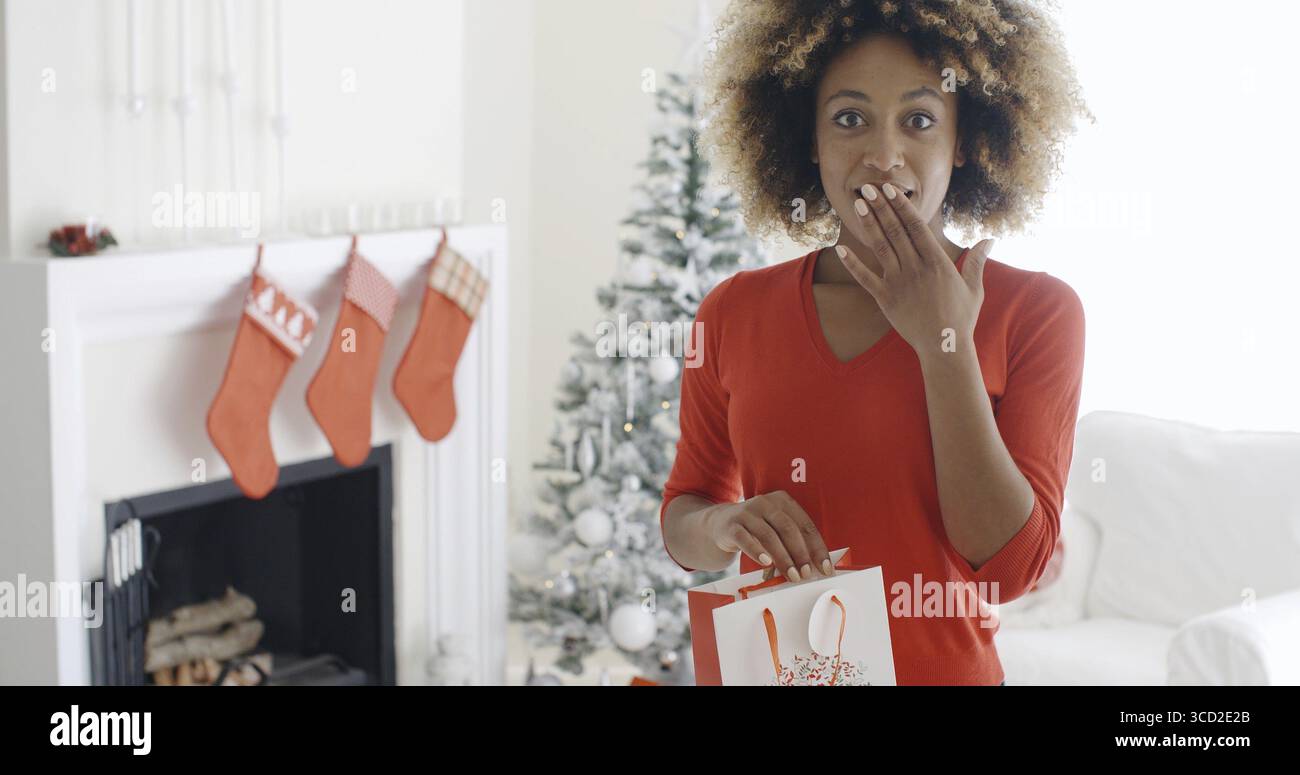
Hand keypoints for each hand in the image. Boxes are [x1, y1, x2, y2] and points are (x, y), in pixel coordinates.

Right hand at [702, 490, 833, 582]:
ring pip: (768, 535)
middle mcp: (766, 503)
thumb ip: (793, 542)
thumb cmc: (756, 530)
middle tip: (806, 574)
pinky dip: (756, 551)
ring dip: (783, 558)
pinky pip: (745, 538)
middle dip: (800, 554)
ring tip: (791, 576)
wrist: (721, 524)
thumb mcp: (776, 529)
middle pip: (788, 529)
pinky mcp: (731, 525)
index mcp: (783, 501)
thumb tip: (817, 567)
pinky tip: (766, 563)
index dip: (817, 548)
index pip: (805, 525)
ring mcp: (747, 512)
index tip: (826, 568)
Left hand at [836, 182, 993, 355]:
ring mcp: (898, 283)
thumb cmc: (961, 317)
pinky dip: (852, 264)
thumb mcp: (974, 287)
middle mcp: (916, 268)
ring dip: (869, 224)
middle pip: (895, 231)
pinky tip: (840, 249)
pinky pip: (865, 278)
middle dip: (881, 208)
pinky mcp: (884, 299)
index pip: (916, 227)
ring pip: (880, 248)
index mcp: (937, 262)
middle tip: (869, 188)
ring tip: (859, 204)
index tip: (891, 190)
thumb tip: (990, 239)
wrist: (944, 346)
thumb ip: (977, 260)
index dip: (902, 206)